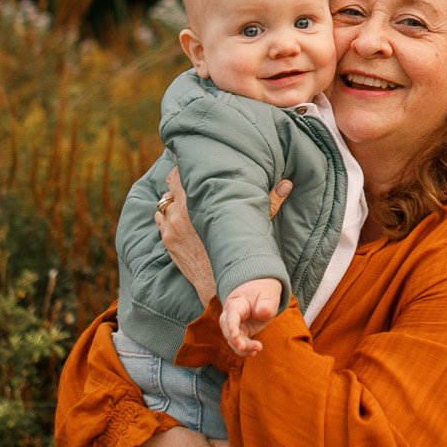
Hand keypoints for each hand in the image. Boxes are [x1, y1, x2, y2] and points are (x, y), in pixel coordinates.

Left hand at [154, 167, 295, 307]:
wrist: (218, 284)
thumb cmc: (237, 254)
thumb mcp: (253, 225)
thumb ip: (270, 202)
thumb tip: (287, 184)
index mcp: (200, 202)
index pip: (181, 173)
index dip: (185, 165)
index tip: (191, 162)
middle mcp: (181, 212)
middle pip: (170, 183)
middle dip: (177, 178)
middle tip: (185, 174)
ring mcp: (171, 227)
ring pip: (163, 202)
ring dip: (171, 197)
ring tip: (182, 195)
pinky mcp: (167, 241)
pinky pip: (159, 220)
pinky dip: (165, 215)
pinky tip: (174, 215)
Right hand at [220, 277, 282, 356]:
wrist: (261, 294)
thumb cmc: (264, 294)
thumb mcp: (268, 296)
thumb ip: (266, 304)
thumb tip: (260, 313)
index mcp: (236, 303)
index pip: (231, 315)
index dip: (231, 326)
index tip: (235, 337)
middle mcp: (230, 316)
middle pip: (228, 330)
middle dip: (236, 341)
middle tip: (250, 348)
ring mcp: (234, 326)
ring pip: (232, 340)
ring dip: (243, 348)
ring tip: (258, 348)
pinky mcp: (240, 333)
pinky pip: (238, 344)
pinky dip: (245, 350)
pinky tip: (254, 352)